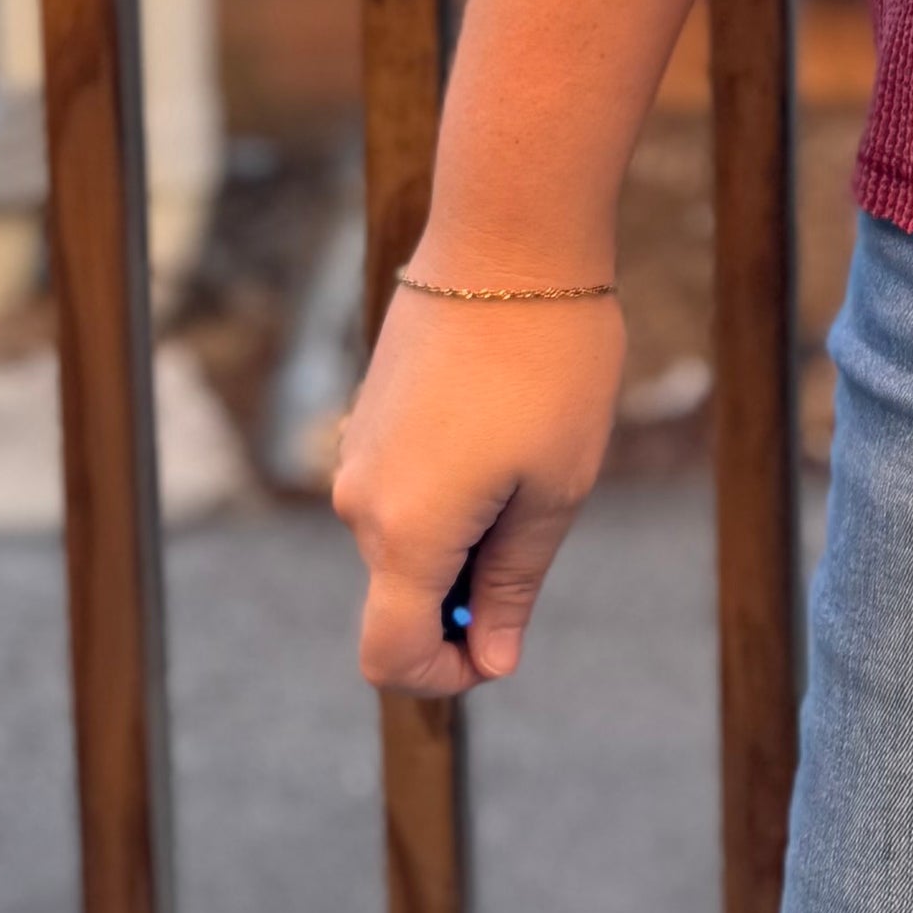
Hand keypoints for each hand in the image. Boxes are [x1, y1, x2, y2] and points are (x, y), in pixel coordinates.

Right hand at [334, 282, 625, 694]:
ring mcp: (356, 453)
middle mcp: (359, 502)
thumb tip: (493, 659)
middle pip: (402, 598)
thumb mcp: (555, 486)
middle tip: (545, 525)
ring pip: (406, 540)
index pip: (390, 657)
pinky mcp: (368, 415)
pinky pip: (402, 489)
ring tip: (533, 463)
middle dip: (468, 597)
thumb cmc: (550, 362)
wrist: (507, 236)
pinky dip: (449, 494)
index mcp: (403, 532)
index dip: (445, 676)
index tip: (505, 643)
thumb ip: (515, 582)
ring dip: (464, 539)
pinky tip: (505, 430)